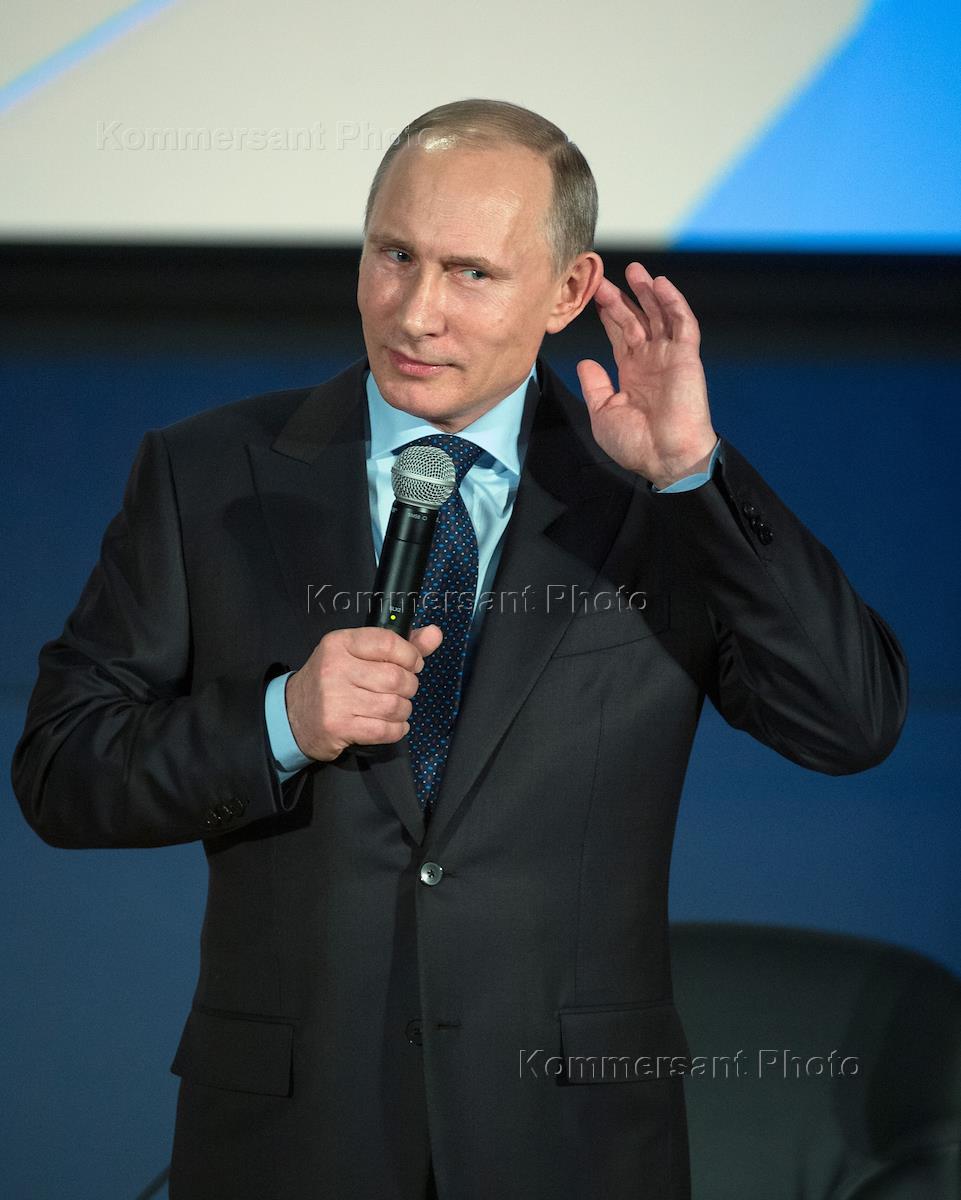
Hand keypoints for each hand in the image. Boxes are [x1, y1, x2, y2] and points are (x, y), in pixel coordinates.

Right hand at [285, 625, 442, 761]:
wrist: (292, 714)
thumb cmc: (332, 681)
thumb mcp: (357, 654)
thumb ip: (399, 645)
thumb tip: (435, 634)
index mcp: (340, 643)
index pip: (389, 642)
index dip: (411, 655)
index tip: (413, 664)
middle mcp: (335, 667)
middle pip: (396, 677)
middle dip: (409, 686)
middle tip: (402, 690)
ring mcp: (335, 698)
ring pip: (393, 705)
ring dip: (403, 710)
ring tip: (394, 708)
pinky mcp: (338, 726)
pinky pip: (384, 730)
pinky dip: (396, 729)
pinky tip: (390, 725)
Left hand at [576, 262, 716, 487]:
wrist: (665, 457)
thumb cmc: (636, 444)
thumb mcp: (603, 413)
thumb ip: (594, 386)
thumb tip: (585, 362)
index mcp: (631, 373)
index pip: (619, 335)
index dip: (607, 315)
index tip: (592, 295)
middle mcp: (651, 361)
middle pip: (635, 320)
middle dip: (621, 298)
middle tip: (604, 277)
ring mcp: (669, 357)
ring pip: (659, 315)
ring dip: (648, 292)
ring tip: (635, 271)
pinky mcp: (686, 357)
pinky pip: (682, 324)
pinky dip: (673, 303)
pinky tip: (660, 284)